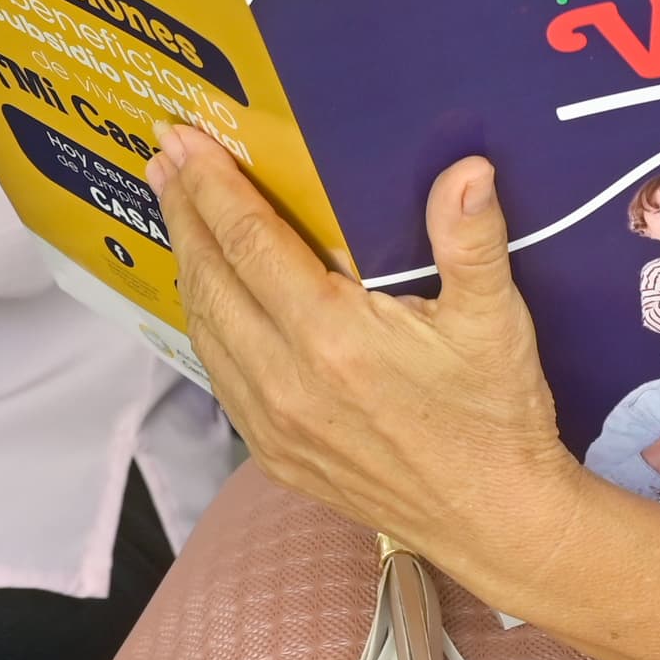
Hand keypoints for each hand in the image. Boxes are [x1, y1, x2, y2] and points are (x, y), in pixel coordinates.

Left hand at [151, 135, 580, 574]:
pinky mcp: (273, 456)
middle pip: (210, 278)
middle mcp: (285, 380)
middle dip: (184, 211)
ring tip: (178, 211)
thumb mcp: (496, 321)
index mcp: (329, 336)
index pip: (247, 241)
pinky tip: (210, 296)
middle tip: (164, 158)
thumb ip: (473, 240)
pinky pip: (219, 376)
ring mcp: (272, 424)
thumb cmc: (495, 416)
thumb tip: (467, 170)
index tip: (182, 139)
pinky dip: (206, 324)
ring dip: (188, 264)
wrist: (492, 520)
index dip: (210, 186)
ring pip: (205, 329)